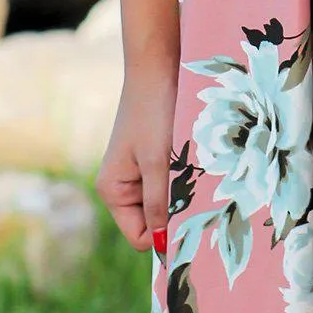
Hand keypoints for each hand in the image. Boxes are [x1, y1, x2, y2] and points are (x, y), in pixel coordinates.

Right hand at [95, 64, 177, 251]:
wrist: (158, 66)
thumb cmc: (154, 112)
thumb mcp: (159, 162)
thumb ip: (159, 204)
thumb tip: (163, 246)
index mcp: (113, 192)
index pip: (142, 237)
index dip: (166, 234)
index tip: (192, 217)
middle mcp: (122, 186)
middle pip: (155, 221)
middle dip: (177, 211)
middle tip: (199, 191)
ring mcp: (138, 172)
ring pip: (167, 202)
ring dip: (184, 192)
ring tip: (195, 168)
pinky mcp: (154, 159)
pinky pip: (172, 183)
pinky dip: (186, 177)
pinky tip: (195, 159)